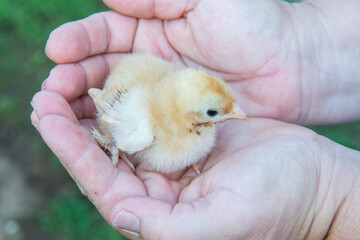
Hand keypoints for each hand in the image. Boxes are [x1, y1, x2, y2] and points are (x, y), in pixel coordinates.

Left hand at [30, 93, 359, 238]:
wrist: (314, 180)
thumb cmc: (278, 203)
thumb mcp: (224, 221)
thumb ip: (170, 229)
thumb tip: (121, 216)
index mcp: (159, 214)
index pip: (103, 183)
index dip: (73, 151)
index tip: (48, 117)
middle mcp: (160, 189)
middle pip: (105, 157)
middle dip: (73, 126)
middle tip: (46, 92)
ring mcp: (174, 160)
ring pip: (124, 133)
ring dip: (97, 109)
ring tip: (68, 80)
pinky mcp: (189, 137)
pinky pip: (152, 116)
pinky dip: (131, 98)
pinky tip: (113, 79)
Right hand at [43, 0, 359, 124]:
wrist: (294, 66)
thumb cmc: (254, 25)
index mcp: (151, 30)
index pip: (102, 35)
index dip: (78, 42)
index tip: (57, 51)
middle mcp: (150, 63)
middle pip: (101, 71)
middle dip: (73, 80)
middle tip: (52, 92)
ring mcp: (161, 96)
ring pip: (116, 102)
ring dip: (89, 109)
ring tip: (63, 117)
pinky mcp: (175, 123)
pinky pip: (142, 127)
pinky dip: (121, 132)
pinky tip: (103, 138)